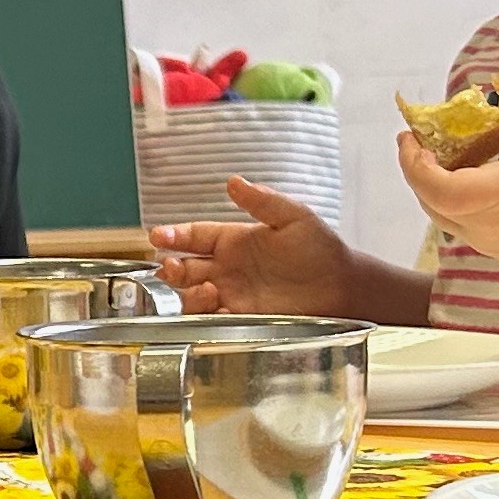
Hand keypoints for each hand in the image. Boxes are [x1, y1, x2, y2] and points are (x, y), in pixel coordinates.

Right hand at [150, 178, 361, 315]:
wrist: (342, 286)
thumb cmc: (321, 248)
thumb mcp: (293, 217)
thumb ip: (262, 201)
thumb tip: (233, 181)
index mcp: (234, 240)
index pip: (194, 236)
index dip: (174, 235)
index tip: (157, 235)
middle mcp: (227, 267)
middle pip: (184, 266)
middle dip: (171, 266)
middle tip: (170, 265)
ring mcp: (231, 293)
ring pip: (190, 294)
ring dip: (185, 291)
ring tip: (203, 286)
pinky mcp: (240, 316)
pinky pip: (209, 317)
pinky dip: (202, 312)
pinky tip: (212, 302)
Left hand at [400, 52, 498, 281]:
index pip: (439, 189)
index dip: (413, 164)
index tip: (410, 137)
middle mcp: (486, 223)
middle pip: (428, 199)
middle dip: (415, 167)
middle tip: (419, 138)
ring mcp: (487, 242)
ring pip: (439, 214)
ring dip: (430, 185)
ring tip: (440, 155)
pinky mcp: (492, 251)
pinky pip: (457, 224)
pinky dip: (450, 200)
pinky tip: (468, 177)